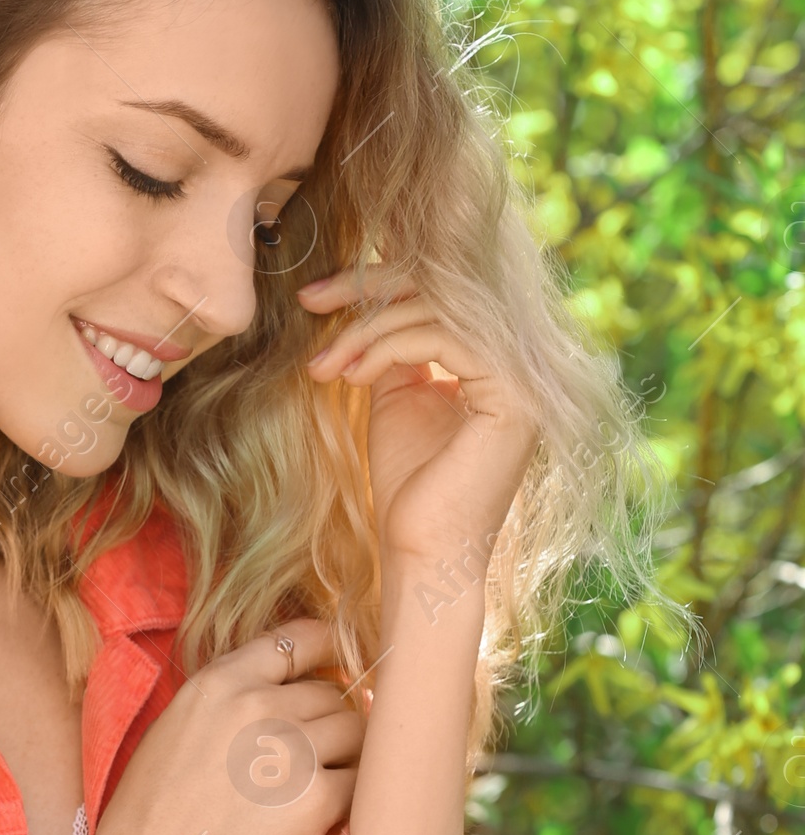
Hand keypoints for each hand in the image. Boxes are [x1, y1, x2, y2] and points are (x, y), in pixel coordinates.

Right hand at [85, 617, 363, 834]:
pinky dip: (351, 797)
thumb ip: (227, 705)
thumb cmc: (146, 821)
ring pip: (354, 731)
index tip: (338, 669)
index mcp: (218, 683)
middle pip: (331, 693)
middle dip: (331, 721)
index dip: (326, 653)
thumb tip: (289, 695)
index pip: (297, 639)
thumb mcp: (173, 732)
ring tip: (317, 789)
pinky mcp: (315, 800)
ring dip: (346, 757)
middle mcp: (257, 706)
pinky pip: (361, 781)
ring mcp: (290, 750)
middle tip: (316, 759)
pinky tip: (320, 818)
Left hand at [297, 260, 538, 572]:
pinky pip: (438, 338)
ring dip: (364, 330)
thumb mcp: (396, 397)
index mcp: (498, 358)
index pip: (444, 291)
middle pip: (444, 285)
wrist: (421, 551)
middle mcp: (521, 360)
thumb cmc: (407, 487)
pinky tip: (351, 376)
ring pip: (435, 310)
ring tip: (323, 367)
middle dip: (367, 287)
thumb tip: (371, 297)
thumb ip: (396, 346)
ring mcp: (524, 376)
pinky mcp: (513, 395)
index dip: (378, 283)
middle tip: (310, 301)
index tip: (317, 297)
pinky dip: (383, 349)